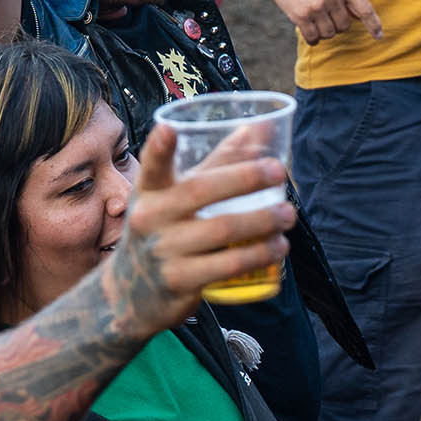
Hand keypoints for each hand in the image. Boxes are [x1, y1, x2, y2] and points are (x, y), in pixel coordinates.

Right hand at [103, 125, 295, 338]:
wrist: (132, 294)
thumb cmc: (166, 230)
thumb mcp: (179, 195)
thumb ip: (219, 161)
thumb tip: (260, 125)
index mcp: (150, 191)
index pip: (152, 167)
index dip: (159, 148)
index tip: (167, 129)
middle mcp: (150, 218)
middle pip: (200, 190)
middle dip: (246, 177)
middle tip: (280, 171)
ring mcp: (163, 251)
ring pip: (222, 228)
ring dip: (264, 219)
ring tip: (289, 214)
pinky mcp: (180, 281)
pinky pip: (228, 264)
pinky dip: (259, 254)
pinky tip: (279, 247)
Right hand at [259, 0, 381, 42]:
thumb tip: (357, 19)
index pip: (365, 9)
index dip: (374, 24)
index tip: (379, 35)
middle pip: (344, 26)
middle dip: (338, 26)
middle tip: (327, 16)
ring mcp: (316, 7)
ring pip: (329, 34)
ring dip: (324, 32)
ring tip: (317, 20)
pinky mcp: (301, 15)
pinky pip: (313, 38)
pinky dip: (313, 39)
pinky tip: (310, 32)